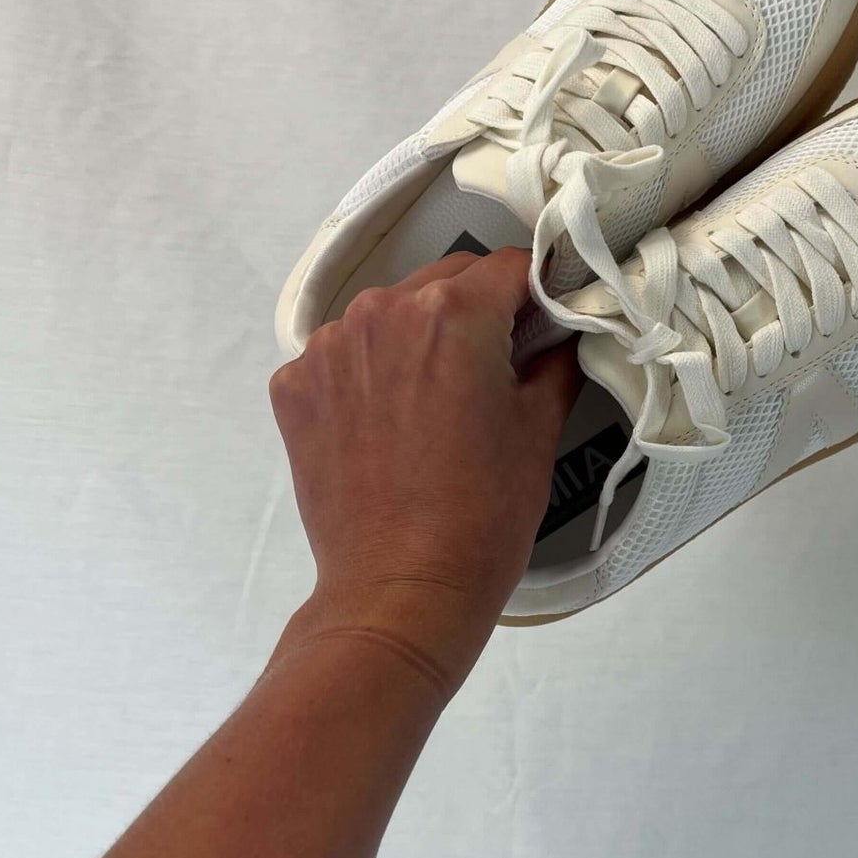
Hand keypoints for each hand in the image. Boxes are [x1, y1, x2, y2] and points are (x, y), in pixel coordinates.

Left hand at [267, 248, 579, 701]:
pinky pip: (343, 355)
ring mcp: (327, 348)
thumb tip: (563, 332)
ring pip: (390, 312)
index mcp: (452, 312)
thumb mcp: (538, 430)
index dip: (540, 289)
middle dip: (478, 309)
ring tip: (438, 398)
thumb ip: (555, 360)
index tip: (550, 316)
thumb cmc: (482, 514)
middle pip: (446, 280)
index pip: (511, 267)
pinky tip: (389, 423)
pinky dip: (369, 373)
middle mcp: (381, 310)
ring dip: (418, 336)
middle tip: (499, 363)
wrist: (399, 590)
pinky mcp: (293, 387)